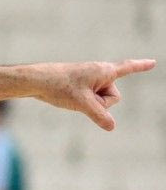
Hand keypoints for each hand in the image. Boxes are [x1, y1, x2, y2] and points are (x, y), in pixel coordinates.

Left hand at [33, 59, 155, 130]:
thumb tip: (112, 127)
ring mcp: (89, 80)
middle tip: (79, 97)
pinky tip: (70, 96)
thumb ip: (99, 116)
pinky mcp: (80, 87)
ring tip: (71, 96)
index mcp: (104, 71)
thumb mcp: (82, 104)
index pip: (127, 68)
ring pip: (100, 101)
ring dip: (89, 104)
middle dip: (100, 103)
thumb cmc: (60, 86)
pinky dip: (84, 103)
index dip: (141, 66)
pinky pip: (90, 100)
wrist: (37, 81)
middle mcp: (99, 73)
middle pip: (113, 97)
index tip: (153, 62)